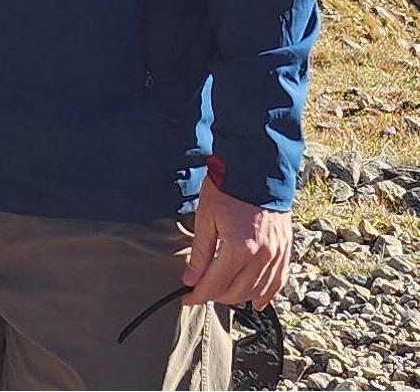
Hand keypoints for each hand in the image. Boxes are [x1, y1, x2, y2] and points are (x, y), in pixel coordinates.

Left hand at [183, 175, 292, 308]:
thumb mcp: (205, 217)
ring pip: (256, 291)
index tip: (186, 297)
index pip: (215, 284)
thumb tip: (190, 280)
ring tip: (220, 293)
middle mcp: (261, 257)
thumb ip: (200, 252)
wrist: (256, 169)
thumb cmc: (227, 189)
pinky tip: (256, 302)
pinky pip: (278, 282)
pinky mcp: (285, 251)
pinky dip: (266, 294)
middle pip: (236, 292)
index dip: (198, 294)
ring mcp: (276, 255)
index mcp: (239, 248)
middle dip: (215, 296)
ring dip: (237, 297)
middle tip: (200, 291)